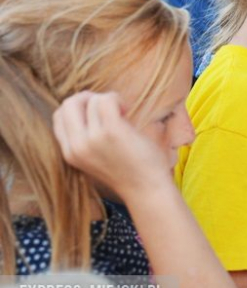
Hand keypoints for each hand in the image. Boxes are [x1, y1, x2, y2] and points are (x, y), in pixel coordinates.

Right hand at [52, 92, 171, 198]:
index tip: (98, 113)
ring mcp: (92, 139)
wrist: (147, 190)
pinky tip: (127, 110)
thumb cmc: (130, 171)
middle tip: (109, 106)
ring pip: (90, 100)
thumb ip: (87, 139)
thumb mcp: (97, 158)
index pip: (59, 117)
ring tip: (123, 112)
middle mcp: (77, 146)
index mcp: (71, 153)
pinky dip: (117, 99)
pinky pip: (106, 100)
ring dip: (108, 99)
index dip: (78, 107)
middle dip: (88, 97)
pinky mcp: (111, 132)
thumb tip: (91, 107)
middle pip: (68, 104)